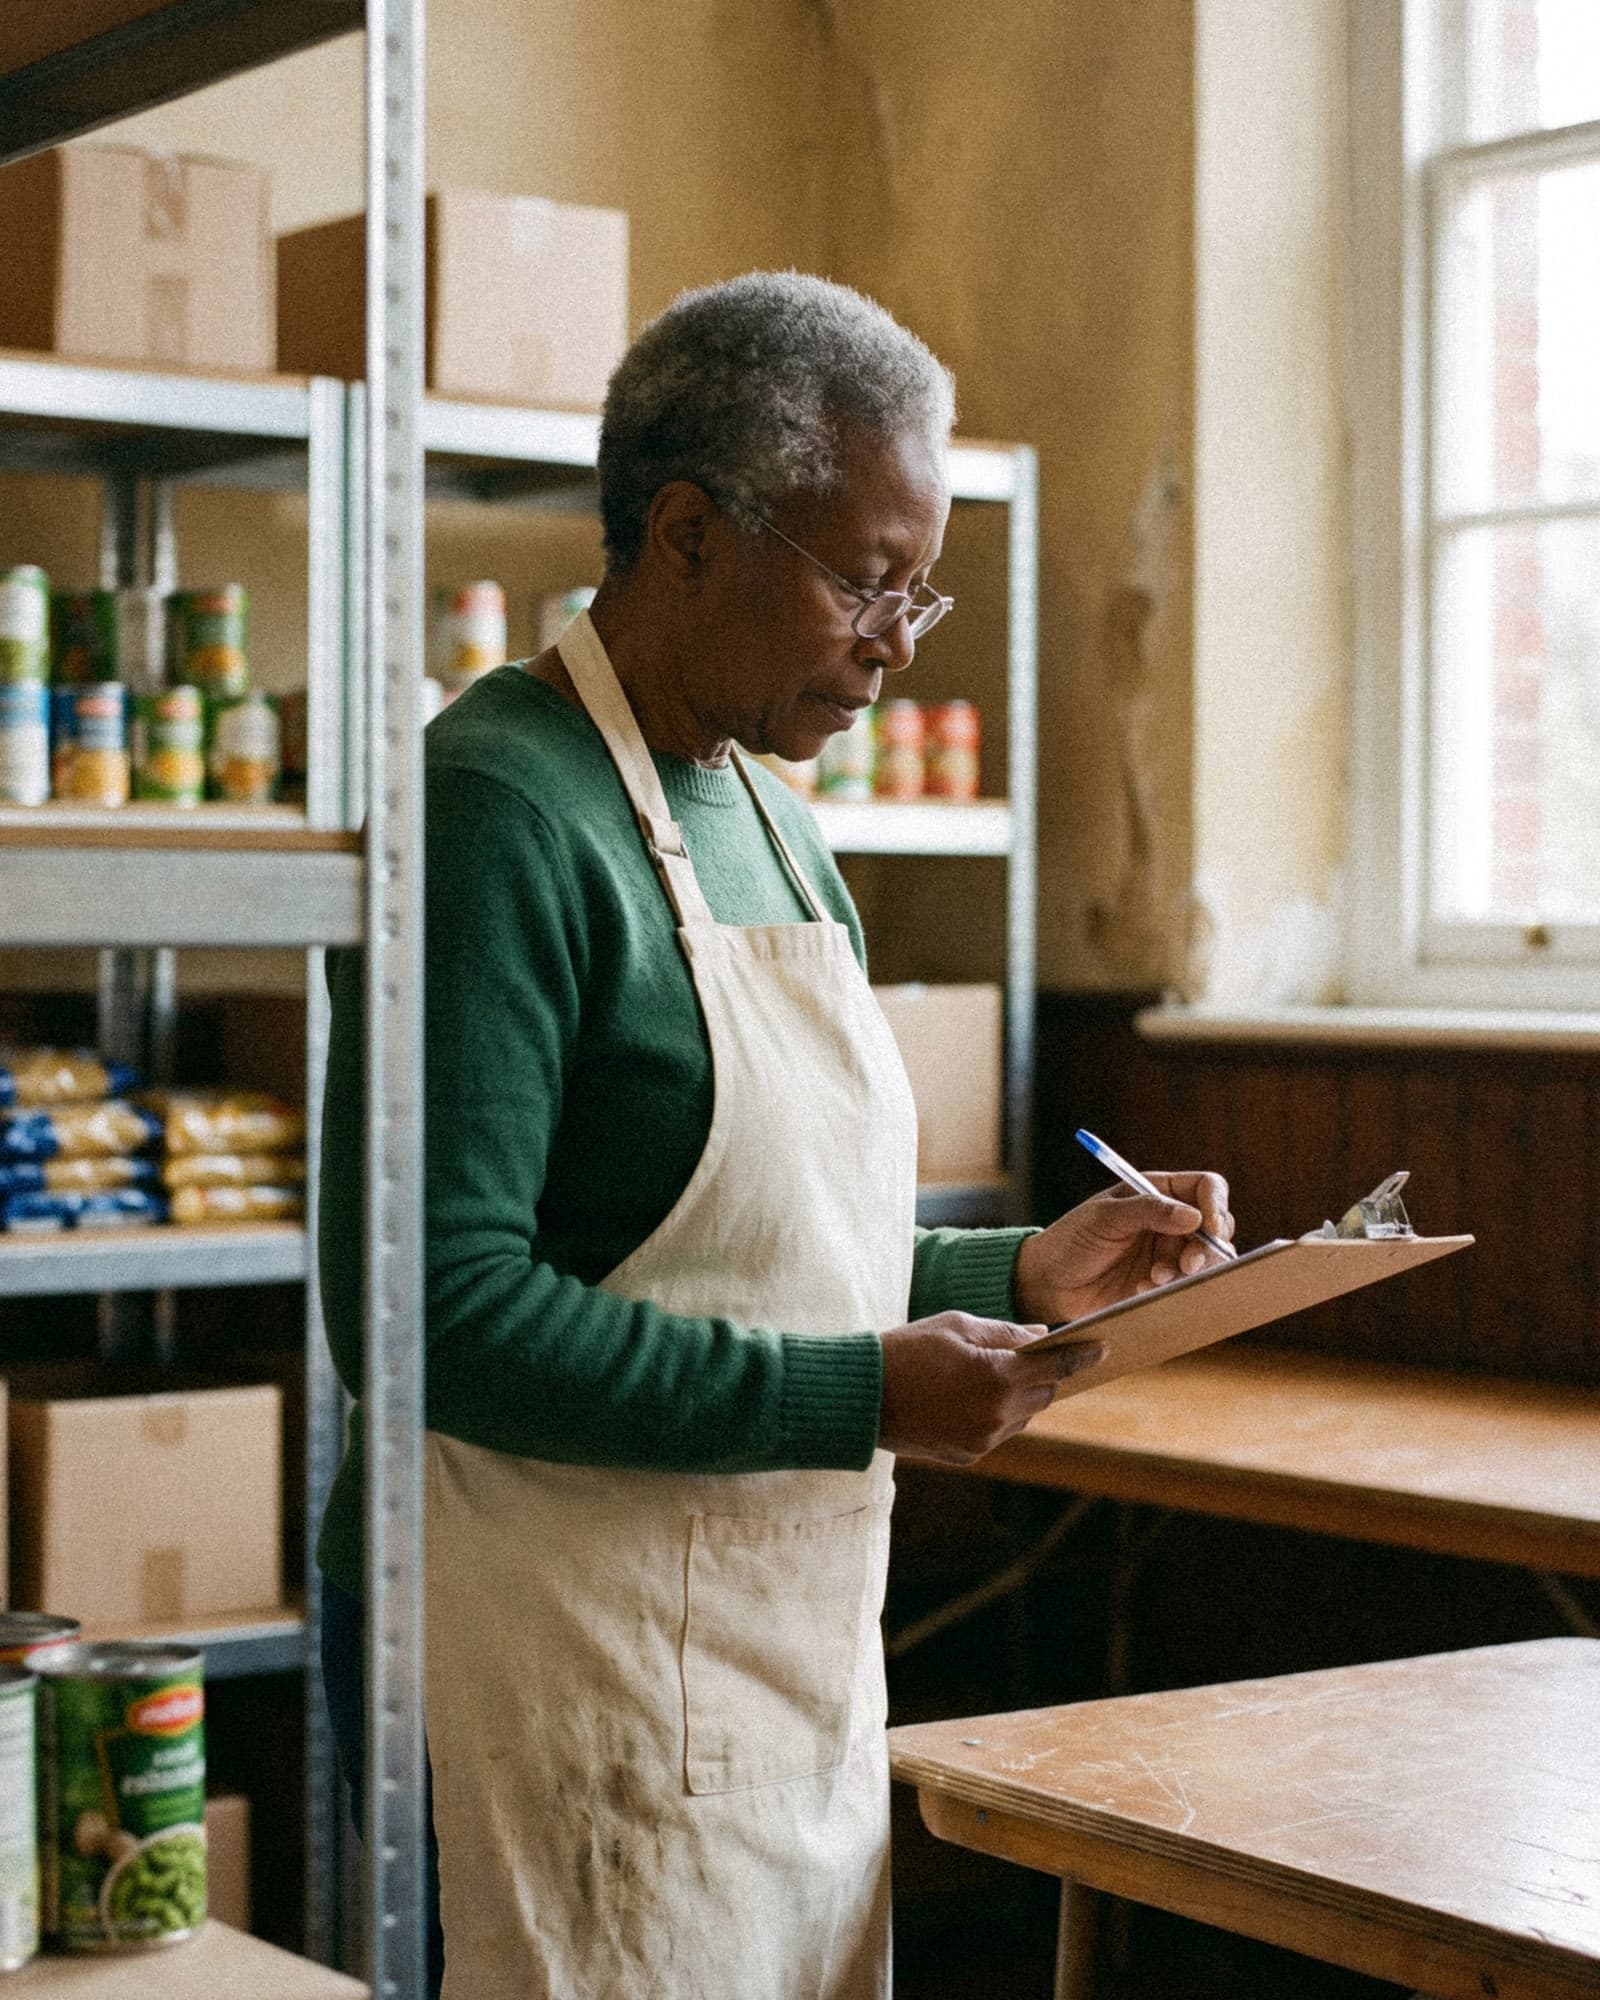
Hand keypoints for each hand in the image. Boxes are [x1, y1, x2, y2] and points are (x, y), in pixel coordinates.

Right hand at [878, 1312, 1104, 1465]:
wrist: (861, 1397)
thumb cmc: (906, 1350)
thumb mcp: (956, 1326)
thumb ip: (1004, 1332)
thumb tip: (1040, 1337)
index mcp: (997, 1376)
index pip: (1055, 1366)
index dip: (1081, 1356)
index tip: (1102, 1348)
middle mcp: (997, 1414)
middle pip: (1044, 1394)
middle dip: (1043, 1375)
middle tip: (1035, 1358)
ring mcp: (984, 1439)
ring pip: (1023, 1416)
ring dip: (1019, 1396)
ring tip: (993, 1376)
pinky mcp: (969, 1454)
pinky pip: (999, 1432)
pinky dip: (997, 1414)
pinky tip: (971, 1396)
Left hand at [1012, 1171, 1234, 1326]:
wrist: (1049, 1283)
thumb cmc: (1070, 1240)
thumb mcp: (1105, 1218)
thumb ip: (1148, 1211)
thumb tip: (1195, 1216)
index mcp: (1156, 1192)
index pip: (1206, 1187)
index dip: (1216, 1205)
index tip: (1210, 1228)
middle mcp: (1169, 1220)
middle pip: (1216, 1226)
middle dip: (1206, 1247)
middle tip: (1187, 1265)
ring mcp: (1168, 1252)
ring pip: (1207, 1259)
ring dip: (1187, 1271)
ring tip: (1154, 1278)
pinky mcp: (1163, 1282)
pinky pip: (1187, 1285)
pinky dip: (1172, 1289)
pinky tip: (1140, 1289)